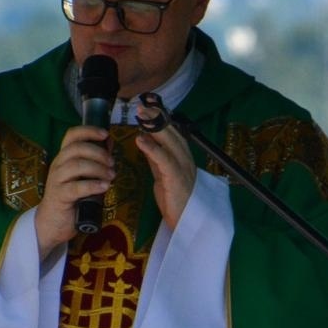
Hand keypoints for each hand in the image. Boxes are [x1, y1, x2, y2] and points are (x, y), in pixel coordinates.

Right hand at [34, 125, 113, 259]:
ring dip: (98, 168)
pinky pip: (76, 187)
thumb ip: (95, 161)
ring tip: (111, 176)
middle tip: (112, 163)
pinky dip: (93, 185)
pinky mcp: (59, 196)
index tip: (105, 134)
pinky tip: (104, 186)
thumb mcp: (84, 176)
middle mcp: (58, 165)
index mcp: (64, 157)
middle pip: (76, 148)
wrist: (53, 223)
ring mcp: (57, 180)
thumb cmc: (71, 198)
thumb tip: (109, 142)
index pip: (71, 135)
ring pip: (76, 165)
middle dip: (99, 153)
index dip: (88, 131)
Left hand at [135, 104, 195, 228]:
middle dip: (156, 117)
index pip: (172, 132)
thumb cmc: (175, 199)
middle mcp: (185, 158)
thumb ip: (156, 157)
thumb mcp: (163, 173)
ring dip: (154, 126)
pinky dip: (152, 148)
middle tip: (142, 105)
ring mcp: (183, 167)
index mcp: (182, 156)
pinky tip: (140, 139)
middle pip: (172, 132)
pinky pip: (164, 160)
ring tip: (141, 114)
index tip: (148, 105)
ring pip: (170, 141)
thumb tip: (145, 139)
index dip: (160, 117)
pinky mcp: (176, 179)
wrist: (186, 222)